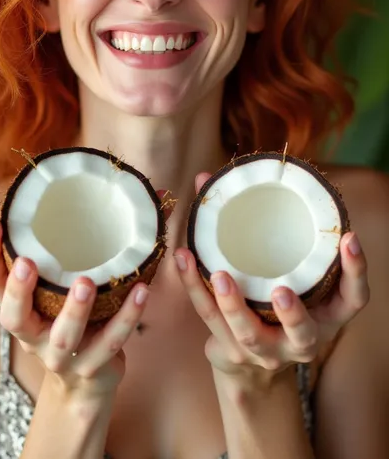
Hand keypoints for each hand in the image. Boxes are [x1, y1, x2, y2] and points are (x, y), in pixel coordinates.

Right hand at [0, 214, 148, 396]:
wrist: (88, 383)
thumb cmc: (75, 316)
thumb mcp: (65, 285)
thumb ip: (82, 243)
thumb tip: (131, 189)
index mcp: (21, 308)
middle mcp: (33, 333)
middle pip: (13, 317)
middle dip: (18, 290)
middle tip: (28, 262)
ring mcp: (61, 354)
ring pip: (63, 336)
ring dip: (75, 310)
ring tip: (87, 282)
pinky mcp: (93, 366)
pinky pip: (110, 342)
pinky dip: (127, 317)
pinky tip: (141, 290)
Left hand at [174, 172, 369, 383]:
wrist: (248, 361)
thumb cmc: (274, 304)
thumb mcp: (292, 277)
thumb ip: (280, 234)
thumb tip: (213, 177)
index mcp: (325, 317)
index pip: (353, 298)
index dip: (356, 271)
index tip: (349, 237)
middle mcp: (300, 340)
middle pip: (302, 333)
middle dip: (293, 314)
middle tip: (281, 290)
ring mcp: (264, 350)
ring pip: (248, 332)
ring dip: (232, 304)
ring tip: (220, 275)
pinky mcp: (231, 347)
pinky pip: (209, 317)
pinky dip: (194, 286)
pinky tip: (183, 258)